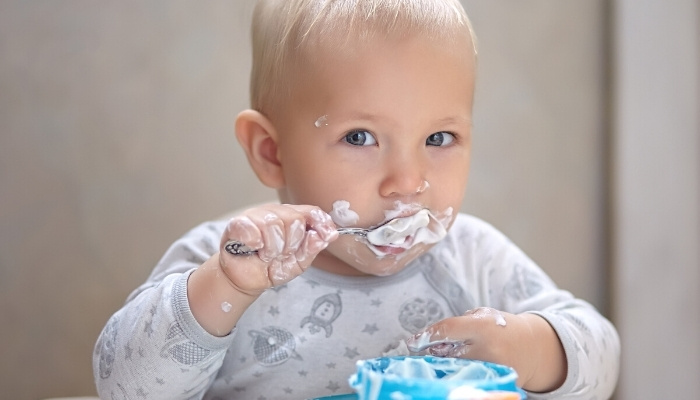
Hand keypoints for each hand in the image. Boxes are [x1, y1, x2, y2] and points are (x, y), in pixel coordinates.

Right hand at [219, 204, 337, 294]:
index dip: (321, 222)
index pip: (311, 211)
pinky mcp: (237, 223)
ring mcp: (256, 215)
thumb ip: (311, 249)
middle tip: (281, 255)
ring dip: (272, 248)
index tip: (328, 235)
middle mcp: (275, 212)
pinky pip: (252, 229)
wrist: (245, 280)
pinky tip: (253, 248)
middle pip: (294, 219)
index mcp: (292, 217)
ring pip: (273, 224)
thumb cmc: (271, 267)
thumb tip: (322, 237)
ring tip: (266, 255)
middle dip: (291, 244)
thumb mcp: (298, 263)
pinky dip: (255, 243)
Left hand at [405, 307, 565, 391]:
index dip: (427, 335)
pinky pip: (470, 378)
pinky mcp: (496, 382)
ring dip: (448, 364)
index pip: (448, 330)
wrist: (532, 348)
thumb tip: (433, 338)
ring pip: (456, 368)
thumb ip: (460, 325)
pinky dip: (462, 374)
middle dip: (437, 352)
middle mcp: (487, 350)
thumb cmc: (502, 328)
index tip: (413, 342)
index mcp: (484, 327)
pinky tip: (461, 370)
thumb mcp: (483, 317)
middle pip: (448, 353)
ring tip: (453, 357)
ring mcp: (492, 369)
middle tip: (429, 349)